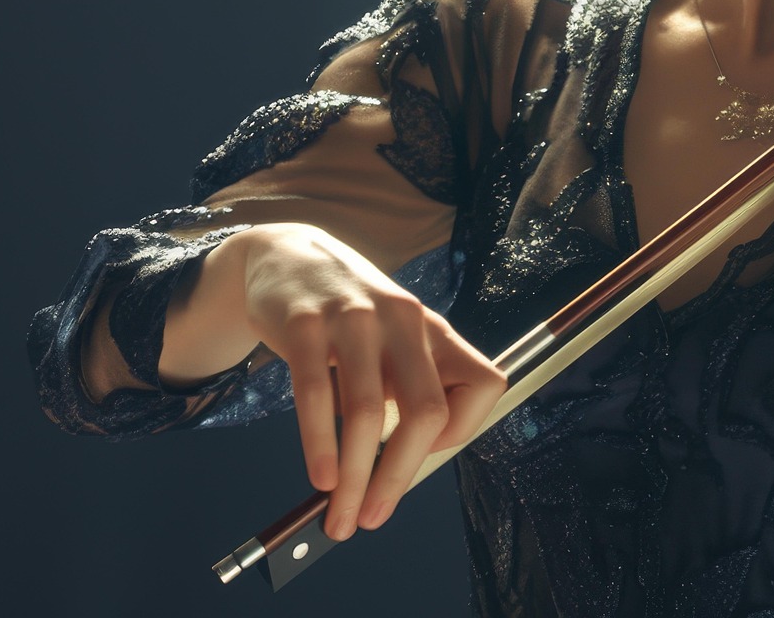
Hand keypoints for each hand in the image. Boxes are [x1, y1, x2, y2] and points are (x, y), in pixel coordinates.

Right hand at [238, 224, 506, 539]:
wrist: (290, 256)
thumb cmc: (351, 317)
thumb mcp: (397, 341)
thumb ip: (409, 390)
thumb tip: (406, 468)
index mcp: (435, 331)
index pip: (482, 385)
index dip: (461, 432)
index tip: (422, 458)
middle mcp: (405, 322)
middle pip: (426, 410)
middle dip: (400, 476)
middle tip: (374, 518)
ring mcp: (354, 320)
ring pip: (366, 412)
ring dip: (354, 475)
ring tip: (341, 513)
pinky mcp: (305, 325)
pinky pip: (315, 393)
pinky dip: (319, 443)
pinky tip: (320, 477)